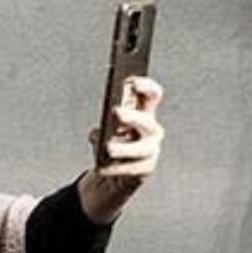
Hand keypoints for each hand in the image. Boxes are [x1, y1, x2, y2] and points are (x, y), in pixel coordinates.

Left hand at [80, 76, 165, 223]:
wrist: (112, 171)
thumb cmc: (110, 142)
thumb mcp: (104, 130)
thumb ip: (104, 126)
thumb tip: (99, 132)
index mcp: (144, 113)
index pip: (152, 95)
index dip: (146, 87)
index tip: (132, 81)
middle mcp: (151, 130)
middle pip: (147, 121)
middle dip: (133, 116)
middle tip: (116, 111)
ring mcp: (151, 150)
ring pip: (141, 148)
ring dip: (124, 147)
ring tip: (109, 147)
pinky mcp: (145, 169)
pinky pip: (131, 168)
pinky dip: (114, 167)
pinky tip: (102, 167)